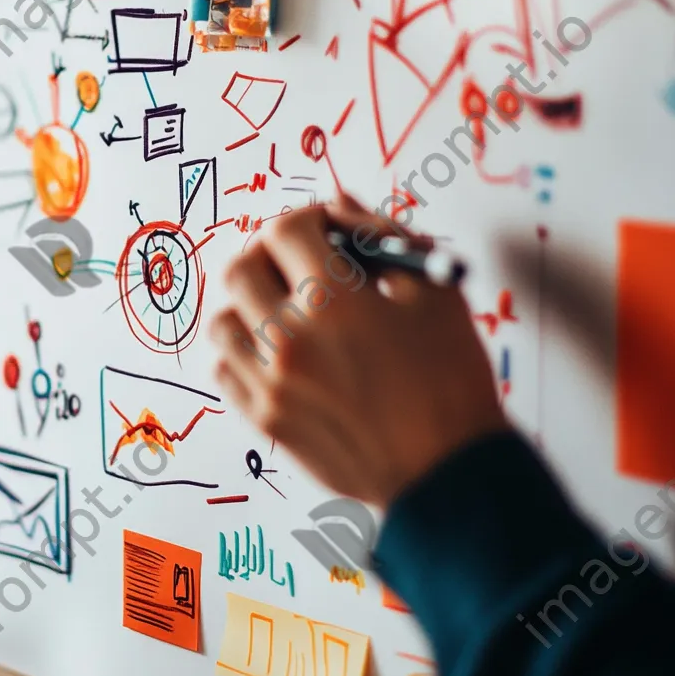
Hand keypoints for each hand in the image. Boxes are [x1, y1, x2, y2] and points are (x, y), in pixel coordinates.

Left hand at [210, 195, 507, 507]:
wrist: (450, 473)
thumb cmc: (451, 379)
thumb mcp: (434, 291)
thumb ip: (381, 237)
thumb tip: (339, 202)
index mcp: (332, 298)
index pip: (283, 230)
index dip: (306, 218)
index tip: (325, 230)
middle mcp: (289, 336)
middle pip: (240, 269)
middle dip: (269, 255)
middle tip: (299, 264)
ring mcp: (271, 381)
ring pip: (222, 319)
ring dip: (248, 304)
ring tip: (285, 310)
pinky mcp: (265, 419)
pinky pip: (223, 369)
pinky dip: (240, 351)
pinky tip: (274, 351)